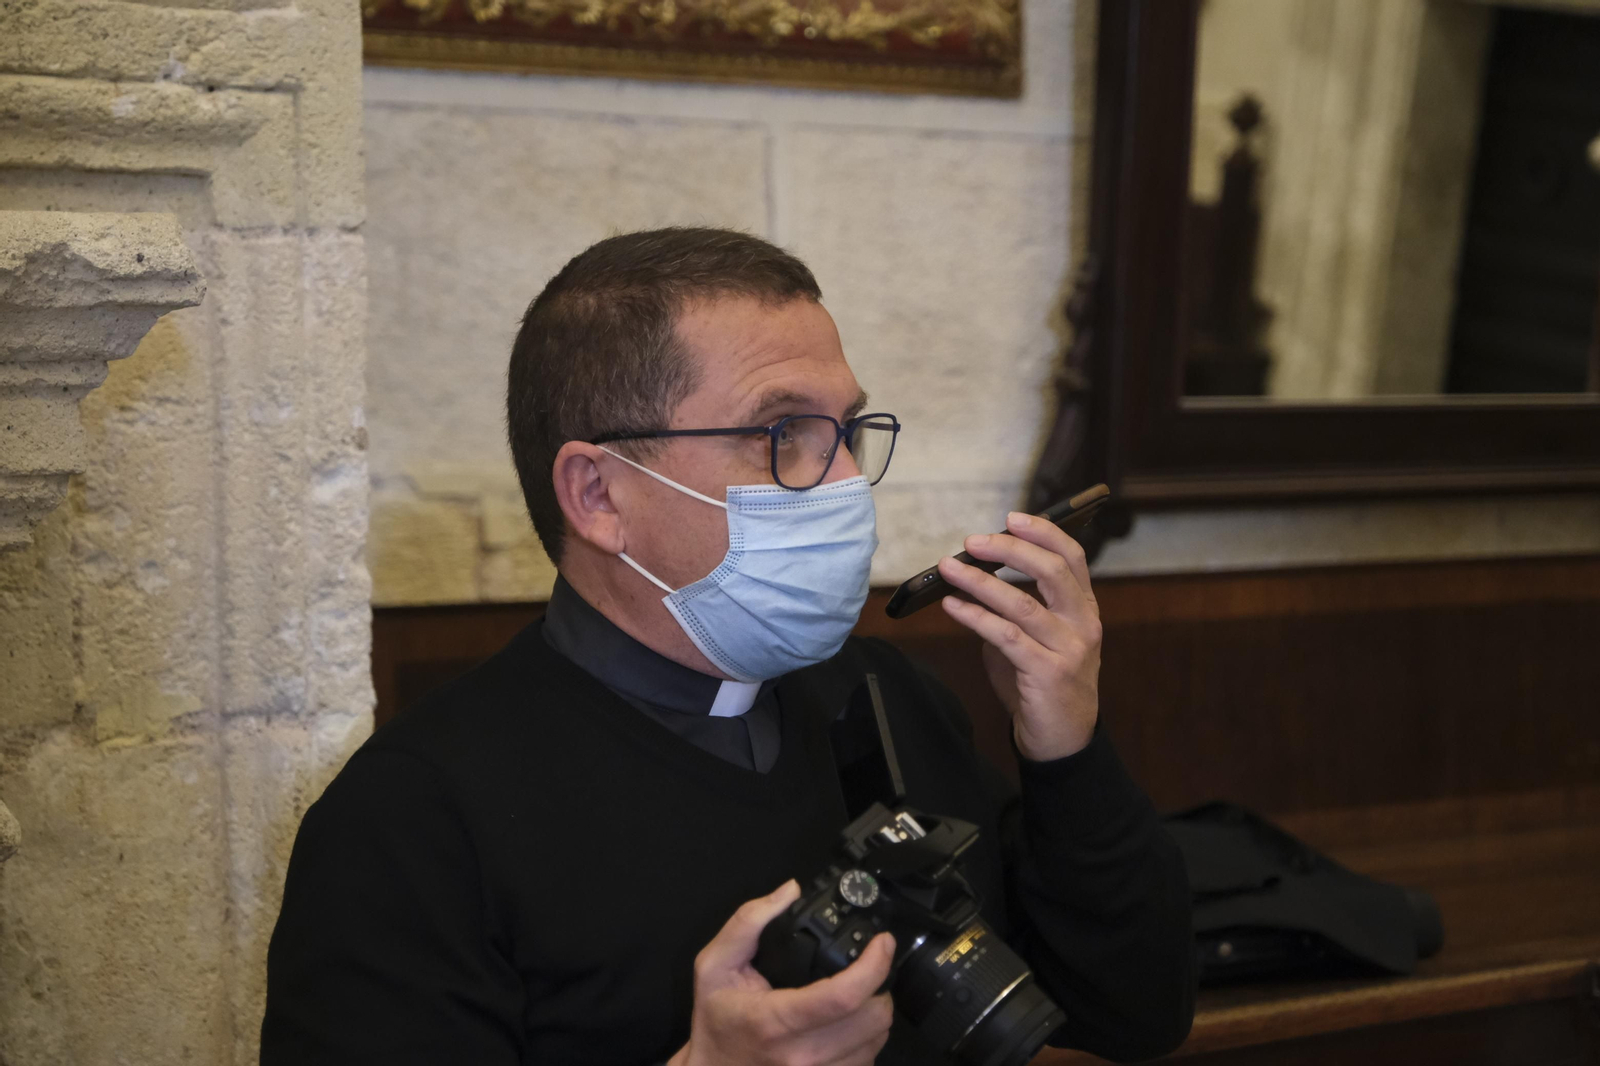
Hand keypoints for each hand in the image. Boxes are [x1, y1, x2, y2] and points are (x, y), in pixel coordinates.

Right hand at [668, 880, 895, 1065]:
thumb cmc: (716, 1018)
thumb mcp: (714, 964)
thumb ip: (748, 922)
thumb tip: (790, 891)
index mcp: (775, 1020)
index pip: (841, 997)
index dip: (873, 966)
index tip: (882, 942)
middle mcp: (800, 1054)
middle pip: (872, 1020)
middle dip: (880, 987)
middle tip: (869, 969)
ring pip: (876, 1043)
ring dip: (876, 1014)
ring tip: (859, 995)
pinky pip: (867, 1062)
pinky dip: (868, 1040)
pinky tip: (850, 1024)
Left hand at [937, 511, 1101, 761]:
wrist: (1063, 739)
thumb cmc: (1044, 684)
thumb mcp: (1036, 639)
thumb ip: (1014, 611)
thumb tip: (971, 582)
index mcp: (1084, 609)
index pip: (1072, 558)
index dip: (1043, 533)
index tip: (1012, 518)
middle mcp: (1082, 624)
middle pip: (1051, 571)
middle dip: (1009, 550)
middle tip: (972, 541)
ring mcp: (1069, 649)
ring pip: (1022, 603)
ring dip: (979, 582)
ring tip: (949, 569)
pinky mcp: (1047, 672)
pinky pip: (1005, 636)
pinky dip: (975, 617)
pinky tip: (952, 606)